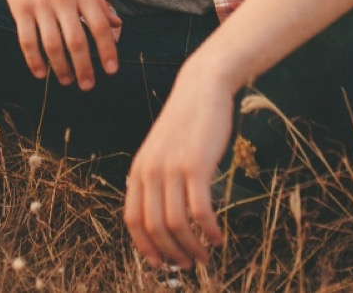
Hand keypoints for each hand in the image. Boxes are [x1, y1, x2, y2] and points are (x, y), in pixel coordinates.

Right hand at [0, 0, 121, 89]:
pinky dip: (34, 60)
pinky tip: (41, 73)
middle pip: (76, 41)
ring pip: (52, 45)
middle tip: (88, 86)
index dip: (107, 51)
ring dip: (61, 68)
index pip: (99, 26)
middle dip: (84, 68)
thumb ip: (98, 3)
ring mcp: (39, 4)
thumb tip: (117, 26)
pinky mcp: (19, 8)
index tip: (111, 71)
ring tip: (67, 81)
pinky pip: (27, 40)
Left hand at [124, 59, 235, 268]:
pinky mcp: (196, 166)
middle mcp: (150, 172)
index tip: (159, 264)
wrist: (201, 88)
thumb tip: (164, 216)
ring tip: (205, 256)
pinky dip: (209, 231)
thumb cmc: (187, 122)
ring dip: (191, 247)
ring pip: (176, 224)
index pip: (133, 220)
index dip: (145, 246)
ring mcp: (172, 169)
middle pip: (154, 227)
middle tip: (188, 265)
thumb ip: (158, 178)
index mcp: (138, 170)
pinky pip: (200, 211)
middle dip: (171, 253)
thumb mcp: (162, 151)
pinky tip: (218, 238)